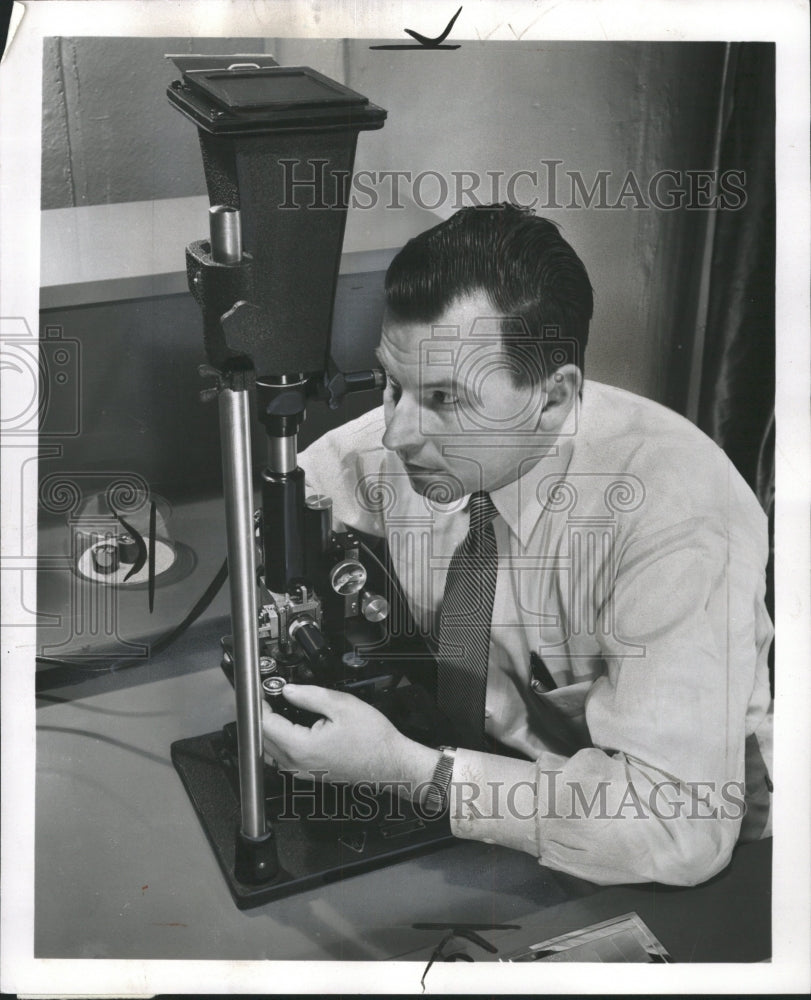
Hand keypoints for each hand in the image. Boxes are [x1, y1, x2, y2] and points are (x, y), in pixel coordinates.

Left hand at [262, 684, 439, 793]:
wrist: (391, 763)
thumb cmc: (373, 739)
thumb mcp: (342, 705)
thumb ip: (310, 695)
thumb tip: (289, 690)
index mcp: (301, 747)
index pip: (264, 724)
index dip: (259, 703)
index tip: (262, 689)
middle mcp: (296, 764)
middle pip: (263, 738)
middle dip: (261, 714)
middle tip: (267, 694)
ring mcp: (301, 772)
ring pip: (270, 750)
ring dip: (267, 729)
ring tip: (275, 707)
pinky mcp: (309, 773)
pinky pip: (282, 757)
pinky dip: (278, 741)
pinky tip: (288, 726)